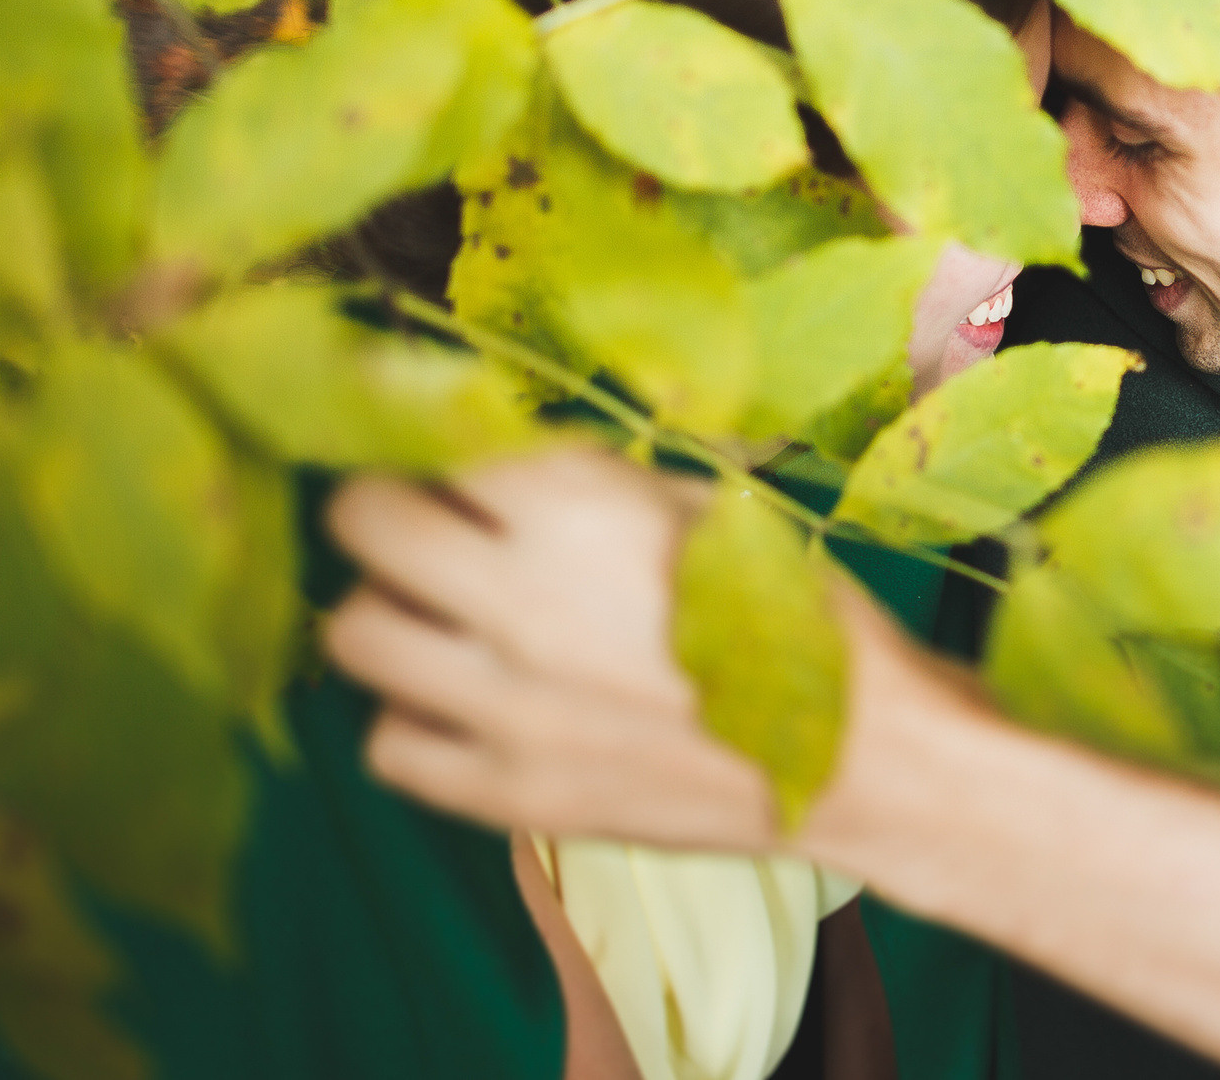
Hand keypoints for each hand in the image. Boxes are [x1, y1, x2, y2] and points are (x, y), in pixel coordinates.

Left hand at [327, 446, 1219, 1076]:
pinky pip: (386, 744)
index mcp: (576, 507)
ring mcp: (505, 707)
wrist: (866, 760)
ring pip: (353, 633)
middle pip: (360, 521)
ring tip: (442, 614)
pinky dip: (411, 716)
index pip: (427, 430)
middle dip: (383, 504)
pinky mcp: (508, 795)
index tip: (426, 429)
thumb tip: (484, 443)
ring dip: (389, 609)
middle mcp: (520, 599)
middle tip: (422, 516)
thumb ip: (584, 475)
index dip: (424, 423)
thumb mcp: (703, 503)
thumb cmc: (800, 613)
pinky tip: (464, 701)